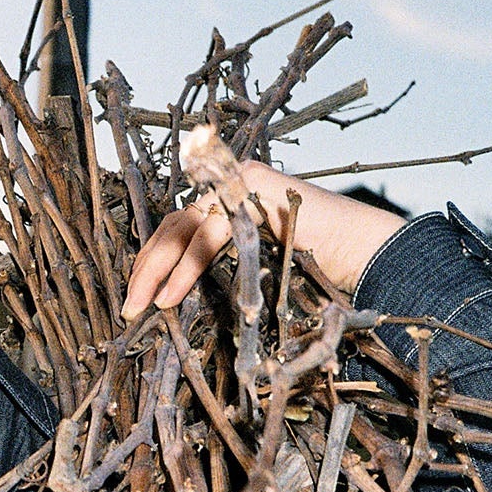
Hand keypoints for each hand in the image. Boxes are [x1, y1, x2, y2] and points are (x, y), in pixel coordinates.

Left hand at [121, 162, 404, 318]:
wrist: (361, 251)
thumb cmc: (315, 267)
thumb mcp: (254, 267)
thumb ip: (223, 265)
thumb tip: (172, 294)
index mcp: (227, 204)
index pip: (177, 228)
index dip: (152, 260)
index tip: (137, 296)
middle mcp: (229, 187)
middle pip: (172, 225)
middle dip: (146, 267)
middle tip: (130, 307)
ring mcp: (240, 184)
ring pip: (183, 228)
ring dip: (157, 270)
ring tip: (145, 305)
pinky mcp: (252, 192)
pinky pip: (208, 233)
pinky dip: (186, 268)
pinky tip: (171, 295)